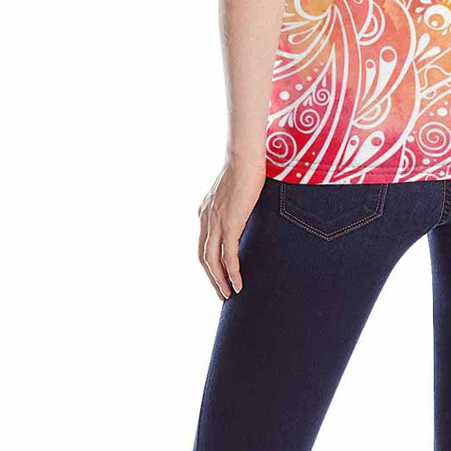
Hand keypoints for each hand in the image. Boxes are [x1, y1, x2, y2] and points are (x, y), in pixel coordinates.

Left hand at [198, 159, 265, 299]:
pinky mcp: (229, 223)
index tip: (219, 274)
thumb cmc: (245, 166)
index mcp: (205, 211)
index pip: (203, 243)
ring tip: (229, 294)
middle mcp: (206, 219)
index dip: (210, 262)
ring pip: (212, 260)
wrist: (244, 156)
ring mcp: (216, 222)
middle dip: (212, 277)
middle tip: (222, 292)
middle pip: (203, 257)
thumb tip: (246, 208)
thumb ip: (235, 203)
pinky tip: (238, 282)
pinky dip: (232, 271)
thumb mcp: (235, 189)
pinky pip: (228, 254)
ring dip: (220, 280)